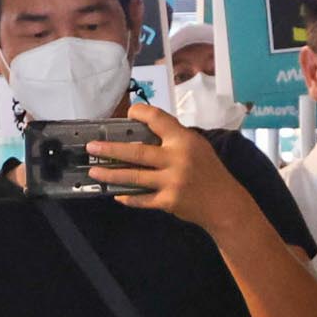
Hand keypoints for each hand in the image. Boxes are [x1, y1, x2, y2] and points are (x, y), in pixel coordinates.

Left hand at [81, 103, 247, 231]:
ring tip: (94, 172)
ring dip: (111, 174)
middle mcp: (177, 159)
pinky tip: (116, 194)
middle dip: (110, 150)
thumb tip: (142, 132)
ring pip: (134, 177)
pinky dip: (128, 196)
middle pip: (136, 152)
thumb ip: (173, 139)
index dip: (139, 113)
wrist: (224, 204)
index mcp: (184, 140)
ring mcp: (172, 181)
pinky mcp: (169, 201)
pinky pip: (142, 198)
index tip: (127, 114)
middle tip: (92, 147)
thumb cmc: (209, 171)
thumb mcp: (197, 146)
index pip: (157, 119)